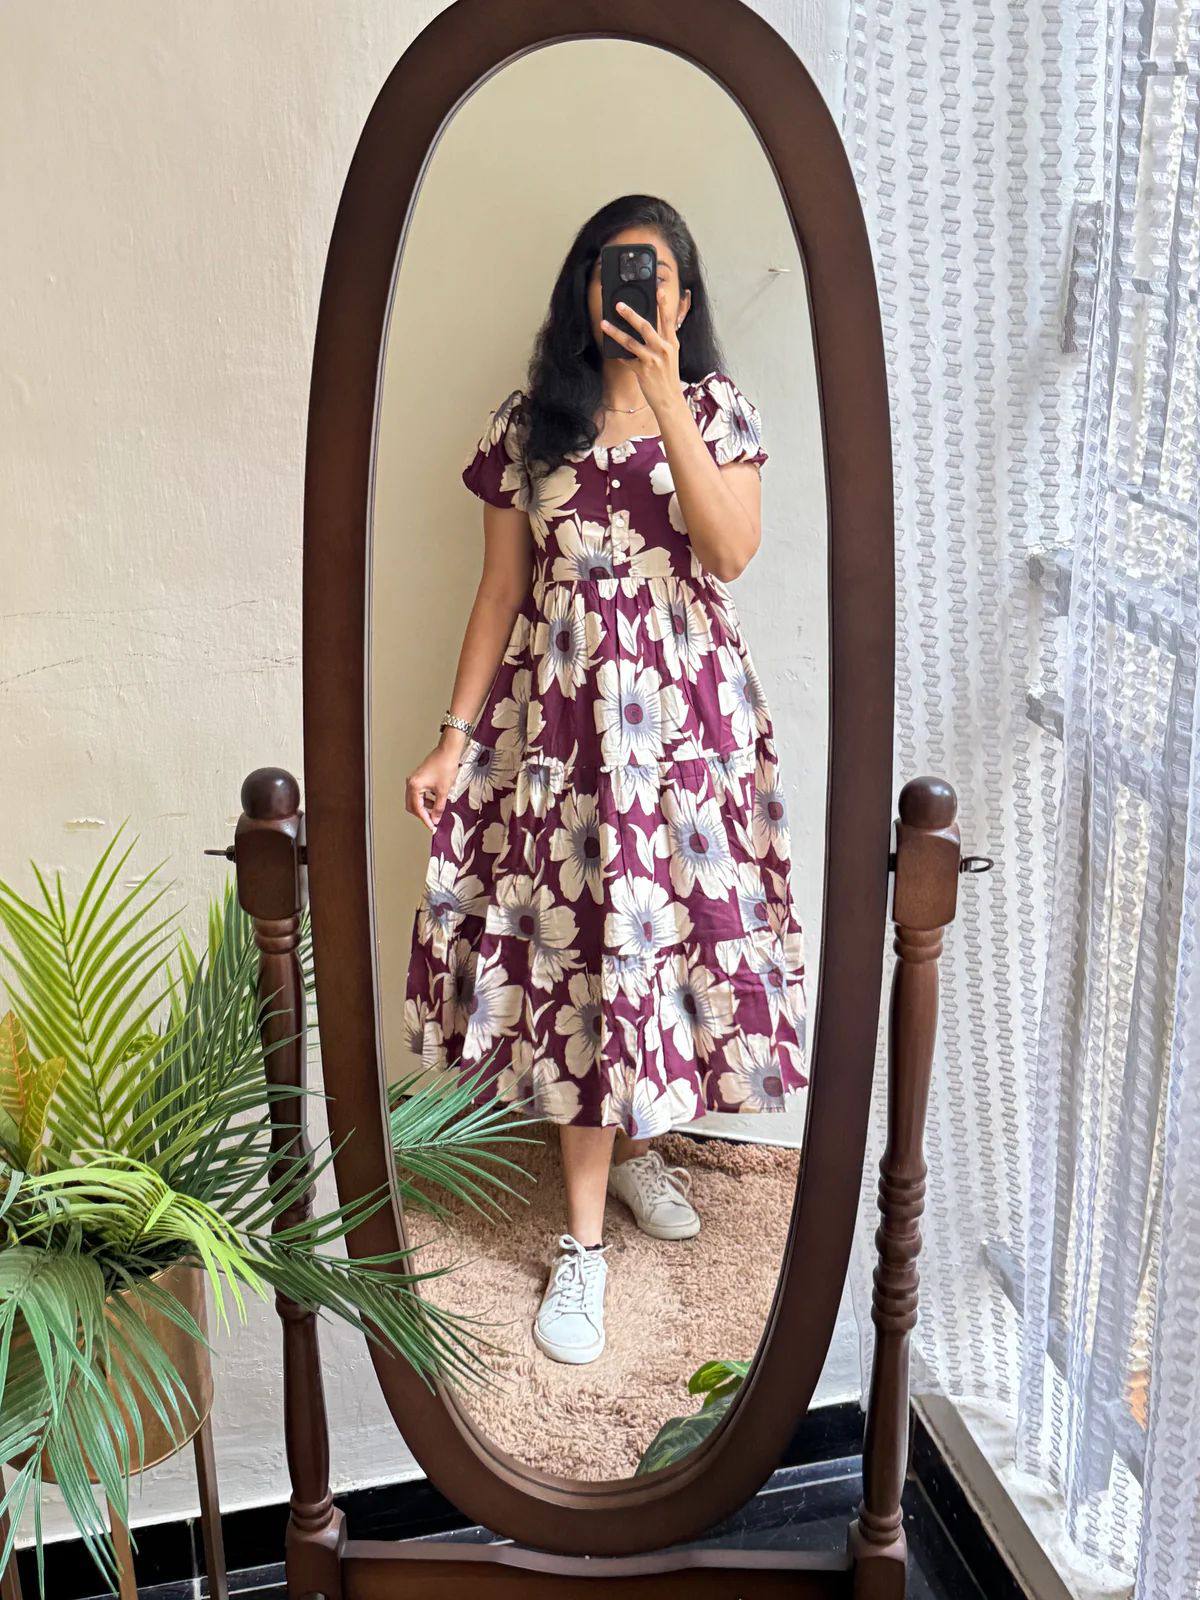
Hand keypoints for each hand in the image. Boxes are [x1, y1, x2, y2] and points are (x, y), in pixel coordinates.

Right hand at [405, 742, 461, 831]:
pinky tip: (434, 800)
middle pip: (412, 805)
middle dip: (422, 814)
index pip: (417, 809)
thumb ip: (438, 807)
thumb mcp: (443, 791)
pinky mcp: (419, 777)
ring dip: (424, 807)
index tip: (431, 826)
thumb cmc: (445, 765)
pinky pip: (418, 793)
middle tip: (432, 821)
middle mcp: (411, 783)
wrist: (448, 751)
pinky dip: (425, 799)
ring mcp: (414, 780)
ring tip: (435, 810)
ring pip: (415, 800)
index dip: (425, 819)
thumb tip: (435, 818)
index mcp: (414, 786)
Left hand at [600, 284, 684, 422]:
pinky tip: (610, 350)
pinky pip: (626, 359)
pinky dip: (618, 354)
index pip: (668, 318)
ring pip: (630, 342)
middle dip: (630, 314)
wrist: (670, 400)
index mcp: (672, 342)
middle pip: (645, 326)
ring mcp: (653, 360)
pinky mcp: (642, 371)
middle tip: (618, 305)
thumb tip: (645, 326)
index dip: (663, 303)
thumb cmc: (668, 376)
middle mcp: (663, 348)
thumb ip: (661, 339)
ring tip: (604, 324)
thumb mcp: (670, 355)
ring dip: (615, 332)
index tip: (658, 289)